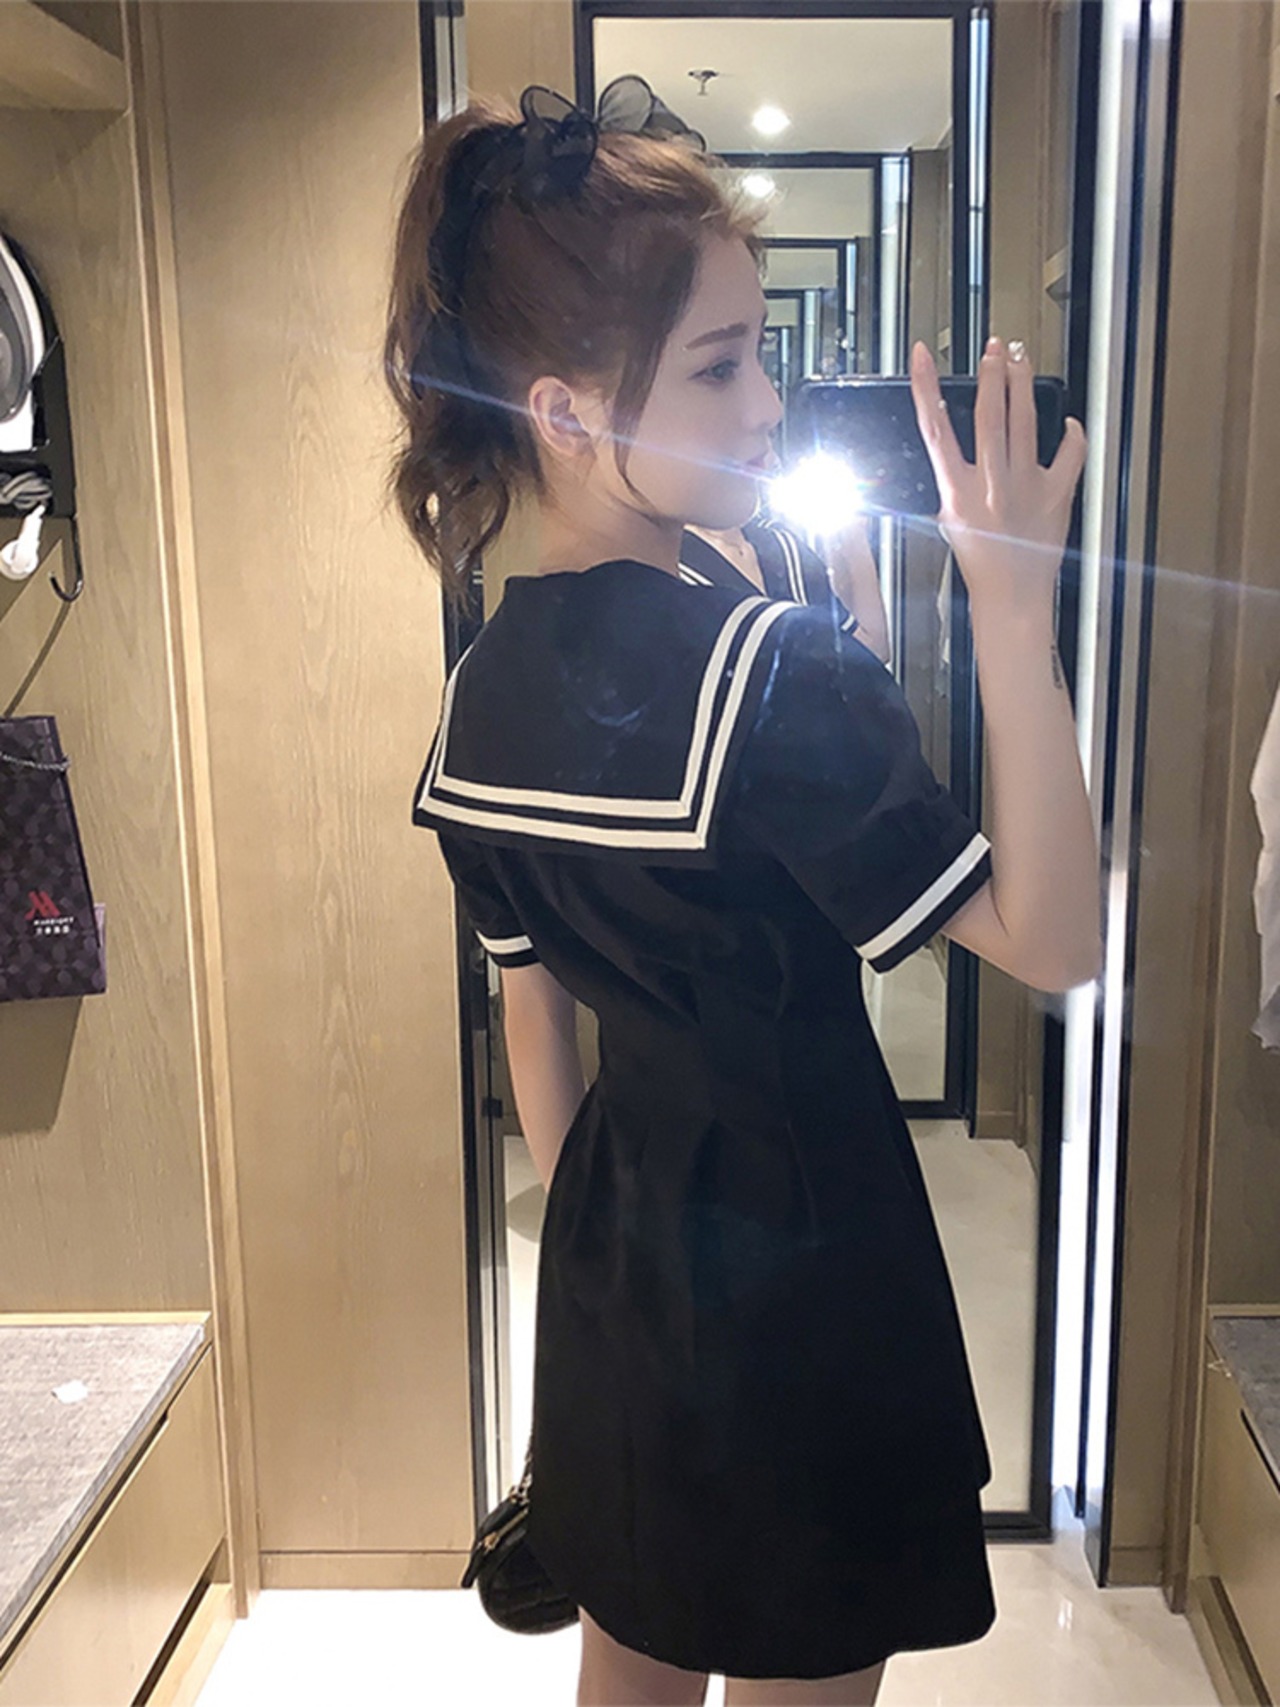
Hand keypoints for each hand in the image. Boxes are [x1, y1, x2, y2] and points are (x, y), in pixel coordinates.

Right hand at [909, 336, 1087, 614]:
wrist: (1012, 596)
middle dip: (991, 375)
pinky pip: (1070, 453)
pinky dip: (1072, 434)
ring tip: (1019, 360)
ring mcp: (1026, 486)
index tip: (922, 358)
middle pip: (989, 415)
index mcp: (957, 492)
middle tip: (994, 349)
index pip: (934, 429)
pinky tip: (1069, 422)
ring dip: (1021, 385)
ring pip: (1024, 421)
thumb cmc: (981, 564)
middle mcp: (991, 484)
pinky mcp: (1056, 494)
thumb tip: (957, 454)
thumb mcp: (949, 520)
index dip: (925, 387)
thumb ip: (955, 483)